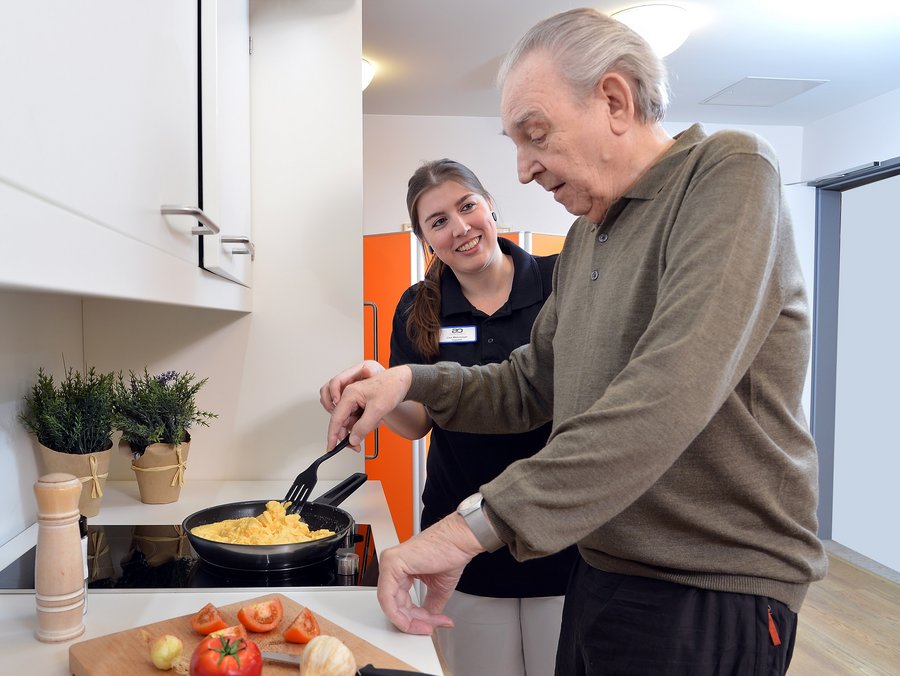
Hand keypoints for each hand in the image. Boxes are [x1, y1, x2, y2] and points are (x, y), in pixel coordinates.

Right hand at [326, 365, 411, 448]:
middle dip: (350, 434)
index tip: (331, 447)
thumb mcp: (378, 409)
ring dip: (361, 428)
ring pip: (351, 422)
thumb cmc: (392, 386)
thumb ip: (363, 426)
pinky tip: (376, 420)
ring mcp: (356, 400)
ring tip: (376, 422)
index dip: (332, 435)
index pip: (336, 418)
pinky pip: (358, 419)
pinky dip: (366, 424)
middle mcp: (350, 396)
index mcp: (350, 394)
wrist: (403, 381)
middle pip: (342, 422)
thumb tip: (352, 439)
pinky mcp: (362, 404)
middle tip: (357, 446)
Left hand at [376, 513, 483, 633]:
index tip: (429, 625)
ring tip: (428, 624)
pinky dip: (401, 614)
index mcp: (399, 567)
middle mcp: (391, 564)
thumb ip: (429, 606)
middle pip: (394, 604)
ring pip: (390, 604)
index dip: (414, 618)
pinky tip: (416, 620)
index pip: (399, 600)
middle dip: (414, 621)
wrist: (460, 539)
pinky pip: (388, 598)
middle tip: (430, 627)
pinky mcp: (392, 564)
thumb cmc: (450, 552)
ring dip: (410, 620)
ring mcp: (389, 562)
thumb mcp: (438, 588)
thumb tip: (428, 621)